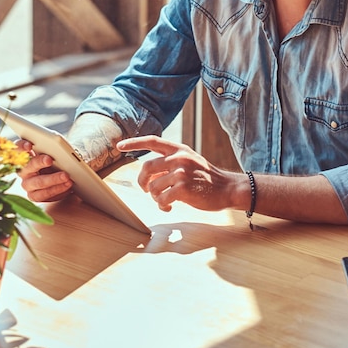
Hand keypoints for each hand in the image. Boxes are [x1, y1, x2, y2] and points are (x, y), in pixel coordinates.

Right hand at [16, 139, 72, 201]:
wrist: (64, 178)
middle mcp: (24, 170)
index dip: (21, 146)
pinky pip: (44, 194)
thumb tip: (56, 146)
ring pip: (38, 182)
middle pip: (28, 166)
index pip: (18, 148)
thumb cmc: (57, 161)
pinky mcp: (35, 196)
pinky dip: (57, 189)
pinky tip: (67, 185)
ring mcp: (28, 184)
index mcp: (25, 156)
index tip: (29, 145)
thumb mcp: (55, 153)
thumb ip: (51, 148)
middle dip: (39, 162)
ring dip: (53, 179)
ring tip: (66, 176)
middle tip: (50, 159)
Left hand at [117, 135, 245, 211]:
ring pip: (153, 187)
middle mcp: (179, 158)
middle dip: (142, 182)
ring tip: (166, 201)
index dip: (134, 142)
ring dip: (156, 198)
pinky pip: (161, 199)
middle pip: (146, 168)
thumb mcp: (190, 161)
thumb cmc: (206, 178)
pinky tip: (170, 206)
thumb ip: (170, 163)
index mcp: (179, 149)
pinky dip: (162, 205)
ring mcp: (181, 173)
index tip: (119, 145)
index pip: (152, 140)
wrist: (227, 188)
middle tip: (146, 190)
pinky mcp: (183, 189)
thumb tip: (148, 177)